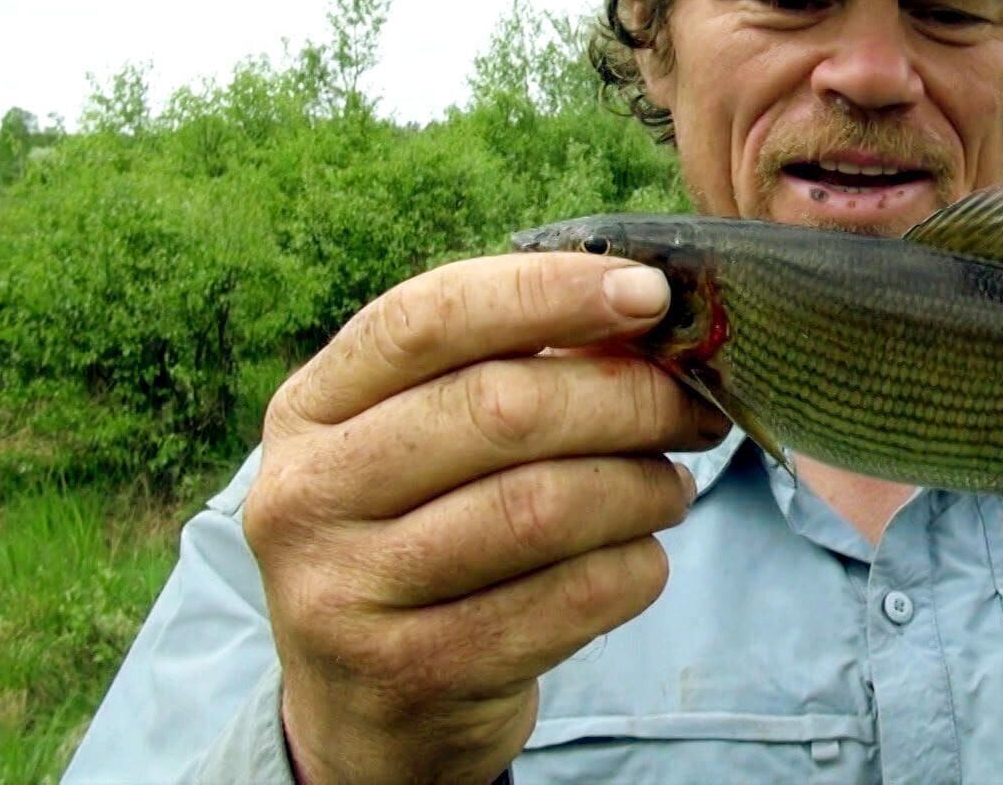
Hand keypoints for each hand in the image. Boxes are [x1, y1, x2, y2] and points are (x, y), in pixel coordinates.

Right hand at [243, 253, 727, 783]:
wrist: (372, 710)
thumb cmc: (421, 536)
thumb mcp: (420, 444)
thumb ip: (507, 371)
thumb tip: (644, 316)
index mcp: (309, 409)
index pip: (428, 318)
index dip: (548, 292)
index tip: (648, 293)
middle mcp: (308, 495)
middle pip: (501, 408)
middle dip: (627, 398)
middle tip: (694, 410)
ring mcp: (350, 592)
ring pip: (542, 507)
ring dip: (641, 488)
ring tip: (671, 488)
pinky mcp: (417, 672)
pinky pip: (571, 598)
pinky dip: (634, 567)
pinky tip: (642, 557)